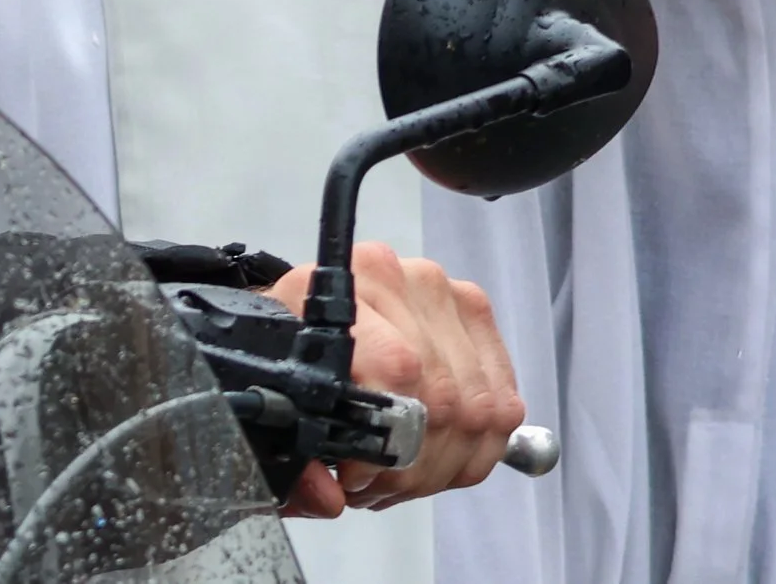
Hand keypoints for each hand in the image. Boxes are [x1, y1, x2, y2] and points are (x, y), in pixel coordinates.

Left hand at [265, 242, 522, 515]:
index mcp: (339, 289)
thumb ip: (291, 455)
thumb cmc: (290, 349)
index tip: (353, 474)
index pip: (397, 368)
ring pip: (478, 409)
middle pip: (441, 398)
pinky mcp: (476, 315)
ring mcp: (442, 293)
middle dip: (411, 466)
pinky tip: (436, 459)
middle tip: (374, 486)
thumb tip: (326, 497)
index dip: (383, 439)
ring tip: (399, 476)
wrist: (308, 312)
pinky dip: (475, 451)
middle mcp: (397, 278)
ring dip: (442, 465)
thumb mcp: (273, 395)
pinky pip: (503, 406)